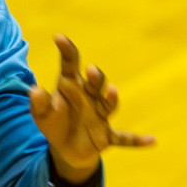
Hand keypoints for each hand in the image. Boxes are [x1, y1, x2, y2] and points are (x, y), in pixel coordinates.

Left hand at [29, 34, 155, 182]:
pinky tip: (151, 141)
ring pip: (109, 104)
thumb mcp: (41, 114)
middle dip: (95, 77)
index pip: (70, 64)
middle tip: (90, 71)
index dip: (66, 50)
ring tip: (113, 91)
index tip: (59, 38)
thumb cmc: (54, 123)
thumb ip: (39, 103)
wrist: (65, 148)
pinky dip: (137, 140)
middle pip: (95, 83)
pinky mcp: (107, 136)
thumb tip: (34, 91)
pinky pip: (125, 138)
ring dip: (112, 98)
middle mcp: (89, 97)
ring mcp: (100, 116)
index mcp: (71, 86)